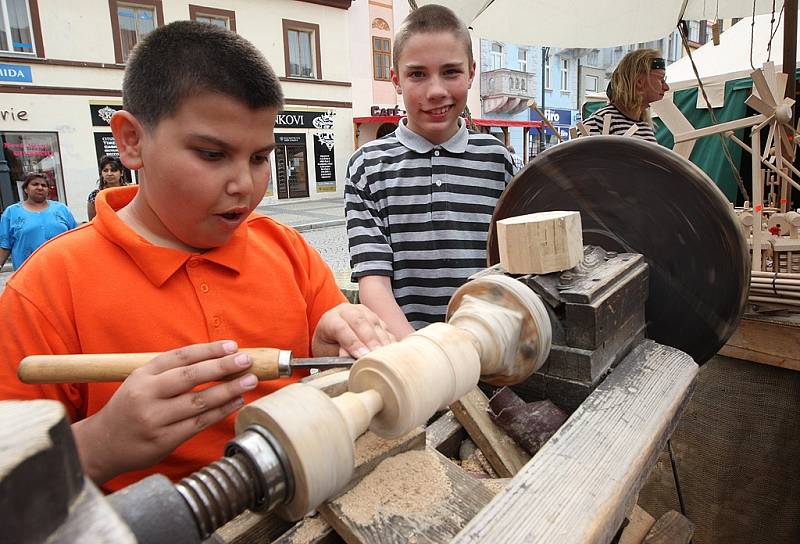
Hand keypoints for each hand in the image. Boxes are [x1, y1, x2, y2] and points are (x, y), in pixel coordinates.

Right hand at [72, 340, 257, 484]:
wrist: (102, 444)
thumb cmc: (130, 408)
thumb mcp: (141, 382)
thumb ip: (171, 371)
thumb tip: (216, 359)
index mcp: (142, 375)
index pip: (180, 357)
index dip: (208, 350)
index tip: (232, 346)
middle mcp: (146, 395)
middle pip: (190, 376)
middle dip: (222, 367)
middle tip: (246, 360)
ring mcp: (154, 419)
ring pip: (198, 402)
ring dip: (228, 390)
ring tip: (249, 381)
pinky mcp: (163, 440)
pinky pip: (198, 424)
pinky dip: (220, 412)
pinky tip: (235, 402)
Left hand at [312, 303, 395, 357]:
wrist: (334, 337)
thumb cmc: (330, 347)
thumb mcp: (328, 352)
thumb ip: (338, 352)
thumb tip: (349, 357)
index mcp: (330, 319)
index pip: (340, 327)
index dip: (352, 342)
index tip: (361, 356)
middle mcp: (347, 311)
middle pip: (359, 321)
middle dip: (369, 340)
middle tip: (375, 355)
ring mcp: (363, 312)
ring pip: (374, 322)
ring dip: (381, 340)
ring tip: (385, 355)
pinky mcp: (376, 318)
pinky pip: (385, 328)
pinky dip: (388, 339)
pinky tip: (390, 351)